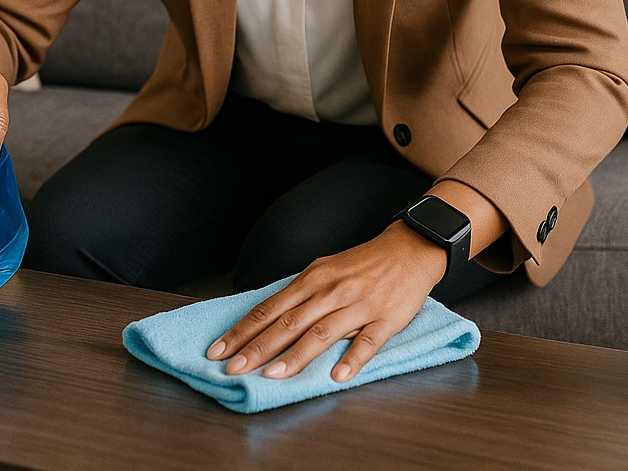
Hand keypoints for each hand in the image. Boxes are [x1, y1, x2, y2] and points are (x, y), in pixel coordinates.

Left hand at [206, 223, 449, 382]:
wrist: (409, 249)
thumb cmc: (362, 264)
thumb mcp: (325, 271)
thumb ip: (300, 296)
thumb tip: (269, 320)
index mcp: (312, 280)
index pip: (269, 309)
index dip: (242, 331)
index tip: (218, 350)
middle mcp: (329, 292)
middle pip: (287, 322)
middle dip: (257, 347)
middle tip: (233, 369)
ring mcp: (357, 305)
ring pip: (321, 333)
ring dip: (295, 356)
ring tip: (272, 376)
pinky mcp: (385, 319)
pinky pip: (367, 341)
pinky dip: (352, 359)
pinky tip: (337, 377)